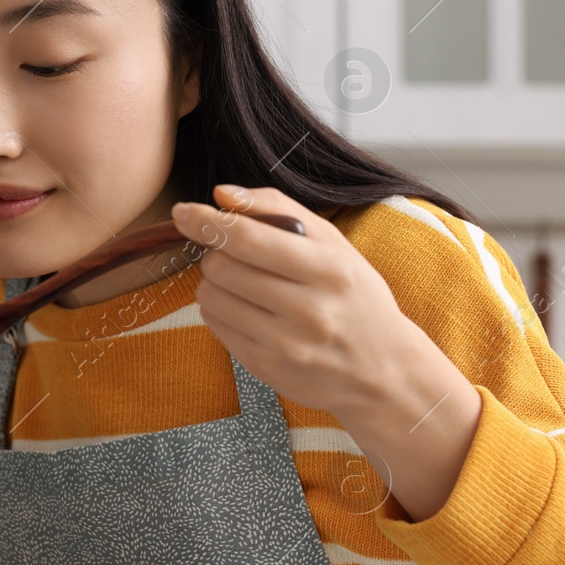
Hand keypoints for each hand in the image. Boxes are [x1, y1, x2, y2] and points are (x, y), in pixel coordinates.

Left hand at [171, 184, 482, 520]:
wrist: (382, 369)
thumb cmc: (354, 296)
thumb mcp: (333, 244)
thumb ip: (279, 209)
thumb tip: (222, 195)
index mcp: (329, 269)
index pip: (249, 239)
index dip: (208, 222)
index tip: (183, 212)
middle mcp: (308, 310)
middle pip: (223, 267)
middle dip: (217, 252)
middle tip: (236, 254)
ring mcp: (284, 344)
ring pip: (212, 297)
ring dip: (215, 282)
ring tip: (243, 283)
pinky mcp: (266, 368)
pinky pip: (215, 326)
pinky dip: (219, 309)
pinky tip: (245, 308)